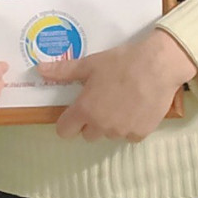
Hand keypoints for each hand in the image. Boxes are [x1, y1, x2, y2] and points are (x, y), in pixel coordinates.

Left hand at [39, 28, 194, 142]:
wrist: (157, 66)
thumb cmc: (121, 63)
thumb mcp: (90, 64)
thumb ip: (63, 71)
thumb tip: (39, 70)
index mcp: (85, 110)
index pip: (64, 131)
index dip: (67, 122)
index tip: (74, 111)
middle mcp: (101, 126)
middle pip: (87, 134)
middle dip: (91, 121)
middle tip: (102, 100)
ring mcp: (122, 131)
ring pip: (109, 134)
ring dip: (111, 123)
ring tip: (122, 101)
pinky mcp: (141, 133)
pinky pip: (130, 135)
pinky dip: (131, 126)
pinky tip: (136, 107)